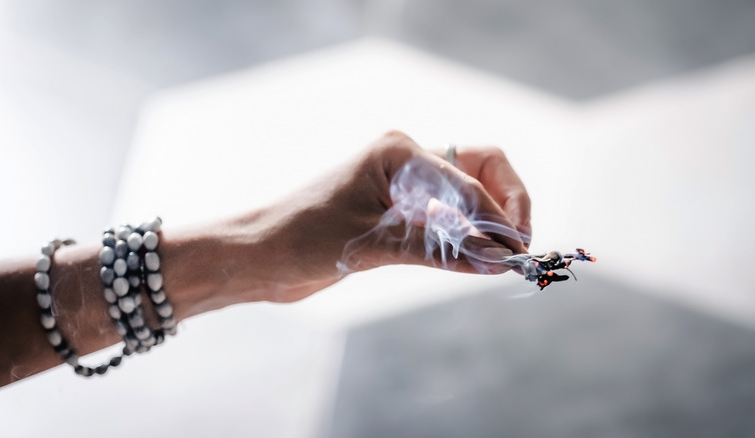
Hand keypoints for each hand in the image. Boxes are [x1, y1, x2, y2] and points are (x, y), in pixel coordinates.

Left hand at [248, 131, 531, 301]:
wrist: (260, 256)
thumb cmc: (303, 240)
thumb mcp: (373, 244)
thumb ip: (438, 250)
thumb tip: (496, 260)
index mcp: (398, 152)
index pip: (469, 178)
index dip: (496, 218)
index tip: (514, 255)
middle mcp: (406, 161)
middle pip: (481, 170)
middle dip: (506, 206)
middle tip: (517, 249)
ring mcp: (404, 185)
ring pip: (469, 193)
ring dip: (490, 221)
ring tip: (502, 258)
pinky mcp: (399, 212)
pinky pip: (449, 217)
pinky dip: (468, 236)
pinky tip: (476, 260)